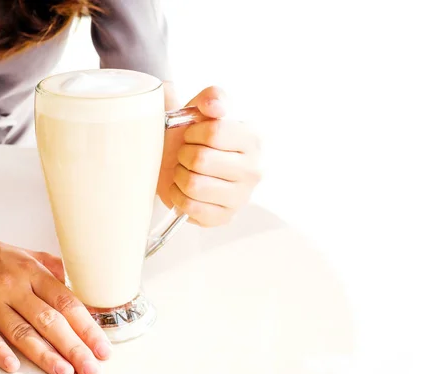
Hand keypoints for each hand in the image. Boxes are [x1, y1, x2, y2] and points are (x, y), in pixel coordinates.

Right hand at [0, 233, 110, 373]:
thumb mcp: (28, 255)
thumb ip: (55, 271)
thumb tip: (82, 288)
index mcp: (32, 272)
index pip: (67, 302)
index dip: (87, 327)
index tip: (102, 347)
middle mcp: (13, 287)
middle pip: (49, 321)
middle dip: (74, 347)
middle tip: (91, 369)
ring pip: (20, 332)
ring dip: (44, 355)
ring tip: (64, 372)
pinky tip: (14, 366)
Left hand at [158, 86, 261, 226]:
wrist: (177, 164)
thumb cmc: (191, 137)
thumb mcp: (200, 109)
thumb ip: (210, 97)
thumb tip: (214, 105)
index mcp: (252, 139)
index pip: (215, 131)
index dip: (193, 131)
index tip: (191, 133)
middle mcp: (254, 170)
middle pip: (202, 159)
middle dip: (184, 154)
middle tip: (186, 154)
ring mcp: (241, 197)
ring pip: (194, 185)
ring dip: (180, 175)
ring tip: (184, 170)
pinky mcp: (224, 217)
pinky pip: (190, 207)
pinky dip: (178, 196)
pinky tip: (183, 189)